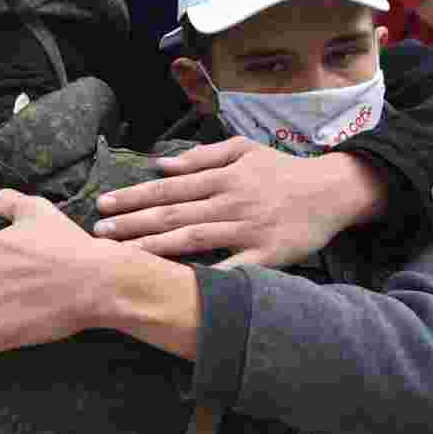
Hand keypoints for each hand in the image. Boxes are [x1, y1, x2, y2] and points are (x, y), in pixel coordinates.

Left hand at [93, 137, 386, 269]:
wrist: (333, 190)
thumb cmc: (283, 170)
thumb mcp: (244, 150)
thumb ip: (203, 157)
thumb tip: (162, 163)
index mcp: (223, 177)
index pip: (170, 187)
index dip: (135, 195)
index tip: (105, 204)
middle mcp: (231, 201)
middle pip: (174, 213)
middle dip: (133, 223)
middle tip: (99, 233)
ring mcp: (248, 229)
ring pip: (194, 238)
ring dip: (155, 246)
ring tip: (123, 255)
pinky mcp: (267, 254)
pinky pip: (233, 267)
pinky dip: (208, 275)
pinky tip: (179, 283)